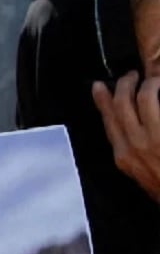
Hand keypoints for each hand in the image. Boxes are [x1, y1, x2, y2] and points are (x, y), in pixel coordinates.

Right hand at [92, 73, 159, 201]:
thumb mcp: (141, 177)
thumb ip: (133, 157)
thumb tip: (129, 135)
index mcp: (123, 158)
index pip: (107, 121)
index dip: (102, 100)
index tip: (99, 87)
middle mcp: (134, 146)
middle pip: (120, 104)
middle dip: (125, 83)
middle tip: (132, 76)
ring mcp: (154, 138)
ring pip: (143, 97)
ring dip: (148, 83)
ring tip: (153, 79)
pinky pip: (158, 101)